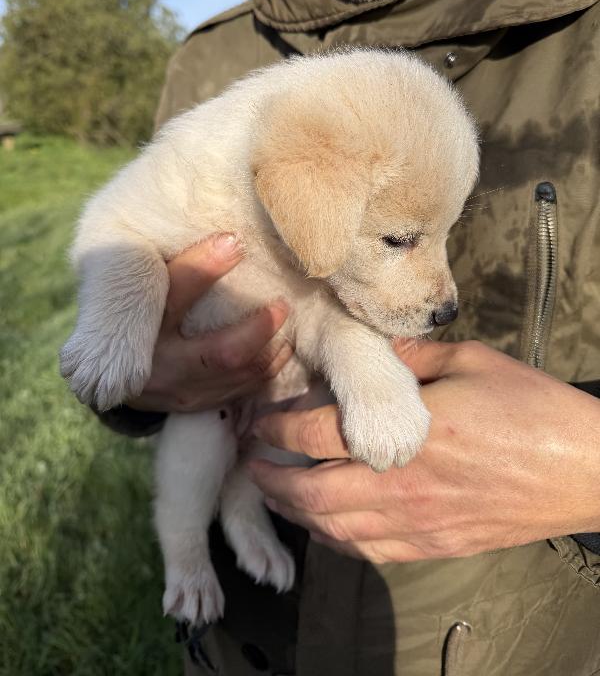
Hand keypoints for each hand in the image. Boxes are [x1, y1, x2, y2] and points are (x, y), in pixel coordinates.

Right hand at [127, 234, 291, 411]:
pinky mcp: (197, 406)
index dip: (206, 266)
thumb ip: (183, 268)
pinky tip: (278, 350)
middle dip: (260, 328)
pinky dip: (265, 370)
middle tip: (282, 304)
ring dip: (271, 351)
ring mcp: (181, 392)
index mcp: (142, 327)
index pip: (176, 293)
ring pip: (240, 375)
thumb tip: (230, 239)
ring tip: (286, 327)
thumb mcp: (147, 290)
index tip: (235, 241)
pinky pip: (241, 391)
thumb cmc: (137, 318)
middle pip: (222, 353)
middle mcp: (161, 365)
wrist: (112, 372)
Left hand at [249, 340, 599, 562]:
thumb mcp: (469, 362)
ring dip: (296, 512)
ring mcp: (420, 522)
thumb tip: (372, 349)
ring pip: (335, 530)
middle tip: (251, 462)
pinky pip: (370, 551)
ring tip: (276, 493)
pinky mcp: (436, 545)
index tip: (259, 419)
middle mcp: (405, 483)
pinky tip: (325, 526)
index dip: (278, 426)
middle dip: (271, 478)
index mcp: (411, 431)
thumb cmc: (531, 409)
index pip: (319, 433)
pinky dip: (335, 540)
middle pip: (314, 492)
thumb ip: (410, 356)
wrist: (584, 469)